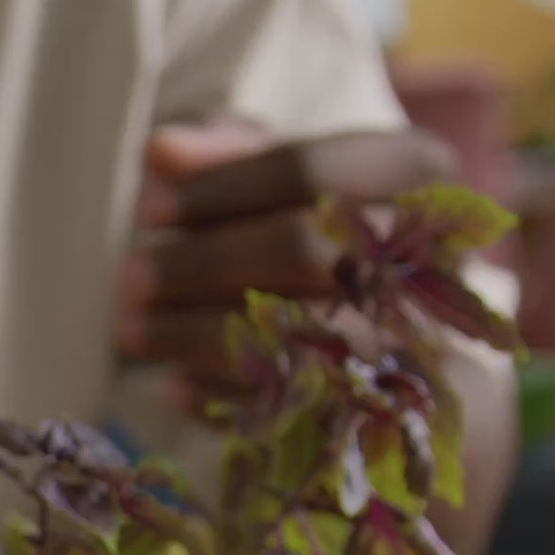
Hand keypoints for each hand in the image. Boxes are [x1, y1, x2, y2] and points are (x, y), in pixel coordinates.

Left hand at [116, 114, 460, 386]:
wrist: (408, 325)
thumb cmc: (324, 222)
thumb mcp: (283, 171)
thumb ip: (223, 149)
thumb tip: (159, 153)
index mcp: (415, 170)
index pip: (306, 168)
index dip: (217, 188)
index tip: (146, 209)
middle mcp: (428, 249)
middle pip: (298, 249)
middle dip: (198, 264)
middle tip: (126, 277)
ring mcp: (415, 332)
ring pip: (291, 331)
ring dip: (193, 332)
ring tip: (128, 329)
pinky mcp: (388, 406)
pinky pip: (293, 399)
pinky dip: (222, 392)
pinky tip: (171, 384)